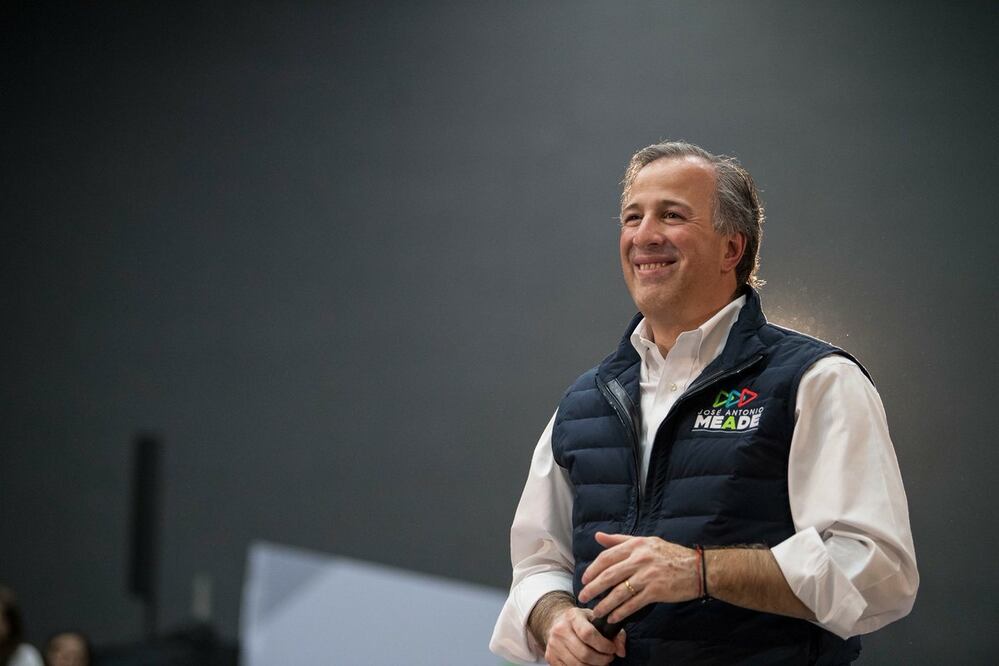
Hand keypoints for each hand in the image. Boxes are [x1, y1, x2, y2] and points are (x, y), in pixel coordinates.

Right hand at [544, 606, 625, 665]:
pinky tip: (589, 665)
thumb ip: (615, 633)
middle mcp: (560, 630)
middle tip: (609, 658)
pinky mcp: (550, 657)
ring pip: (577, 665)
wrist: (557, 623)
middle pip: (584, 653)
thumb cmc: (581, 621)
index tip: (612, 649)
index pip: (588, 634)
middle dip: (602, 660)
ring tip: (600, 662)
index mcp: (572, 616)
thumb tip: (621, 651)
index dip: (604, 645)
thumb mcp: (598, 619)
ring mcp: (553, 645)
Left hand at [577, 532, 699, 623]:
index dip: (593, 569)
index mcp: (636, 545)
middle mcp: (640, 559)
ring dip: (605, 603)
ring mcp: (648, 576)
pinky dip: (621, 612)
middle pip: (609, 575)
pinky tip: (613, 617)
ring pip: (619, 592)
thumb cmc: (671, 554)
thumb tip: (598, 536)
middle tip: (583, 597)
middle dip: (593, 587)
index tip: (585, 579)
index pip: (607, 557)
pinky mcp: (656, 591)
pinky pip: (633, 604)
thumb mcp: (646, 542)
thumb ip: (620, 540)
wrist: (698, 568)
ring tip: (596, 611)